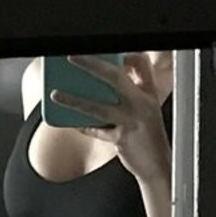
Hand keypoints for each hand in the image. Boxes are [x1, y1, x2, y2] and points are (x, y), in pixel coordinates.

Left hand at [49, 53, 170, 183]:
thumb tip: (109, 78)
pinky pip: (96, 130)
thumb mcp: (148, 108)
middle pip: (114, 77)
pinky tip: (72, 123)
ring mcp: (132, 121)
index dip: (124, 54)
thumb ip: (135, 91)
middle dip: (92, 65)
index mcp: (149, 92)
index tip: (108, 51)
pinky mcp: (122, 139)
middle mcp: (142, 103)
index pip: (139, 62)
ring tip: (56, 95)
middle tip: (72, 57)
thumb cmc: (150, 136)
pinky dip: (83, 126)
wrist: (159, 165)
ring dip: (74, 100)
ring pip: (98, 107)